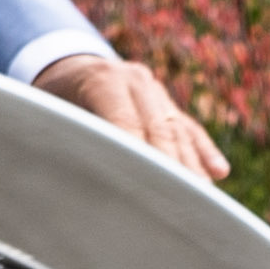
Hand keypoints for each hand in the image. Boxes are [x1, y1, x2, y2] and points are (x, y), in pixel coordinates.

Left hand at [35, 52, 228, 184]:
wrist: (70, 65)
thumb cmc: (53, 98)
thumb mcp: (50, 111)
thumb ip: (69, 137)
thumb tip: (78, 179)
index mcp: (105, 81)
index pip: (126, 124)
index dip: (138, 156)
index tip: (147, 188)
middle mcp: (137, 81)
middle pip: (160, 130)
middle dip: (172, 168)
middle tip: (180, 203)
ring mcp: (156, 92)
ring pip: (178, 132)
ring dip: (192, 167)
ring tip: (202, 199)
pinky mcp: (168, 104)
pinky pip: (189, 128)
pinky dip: (203, 151)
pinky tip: (219, 173)